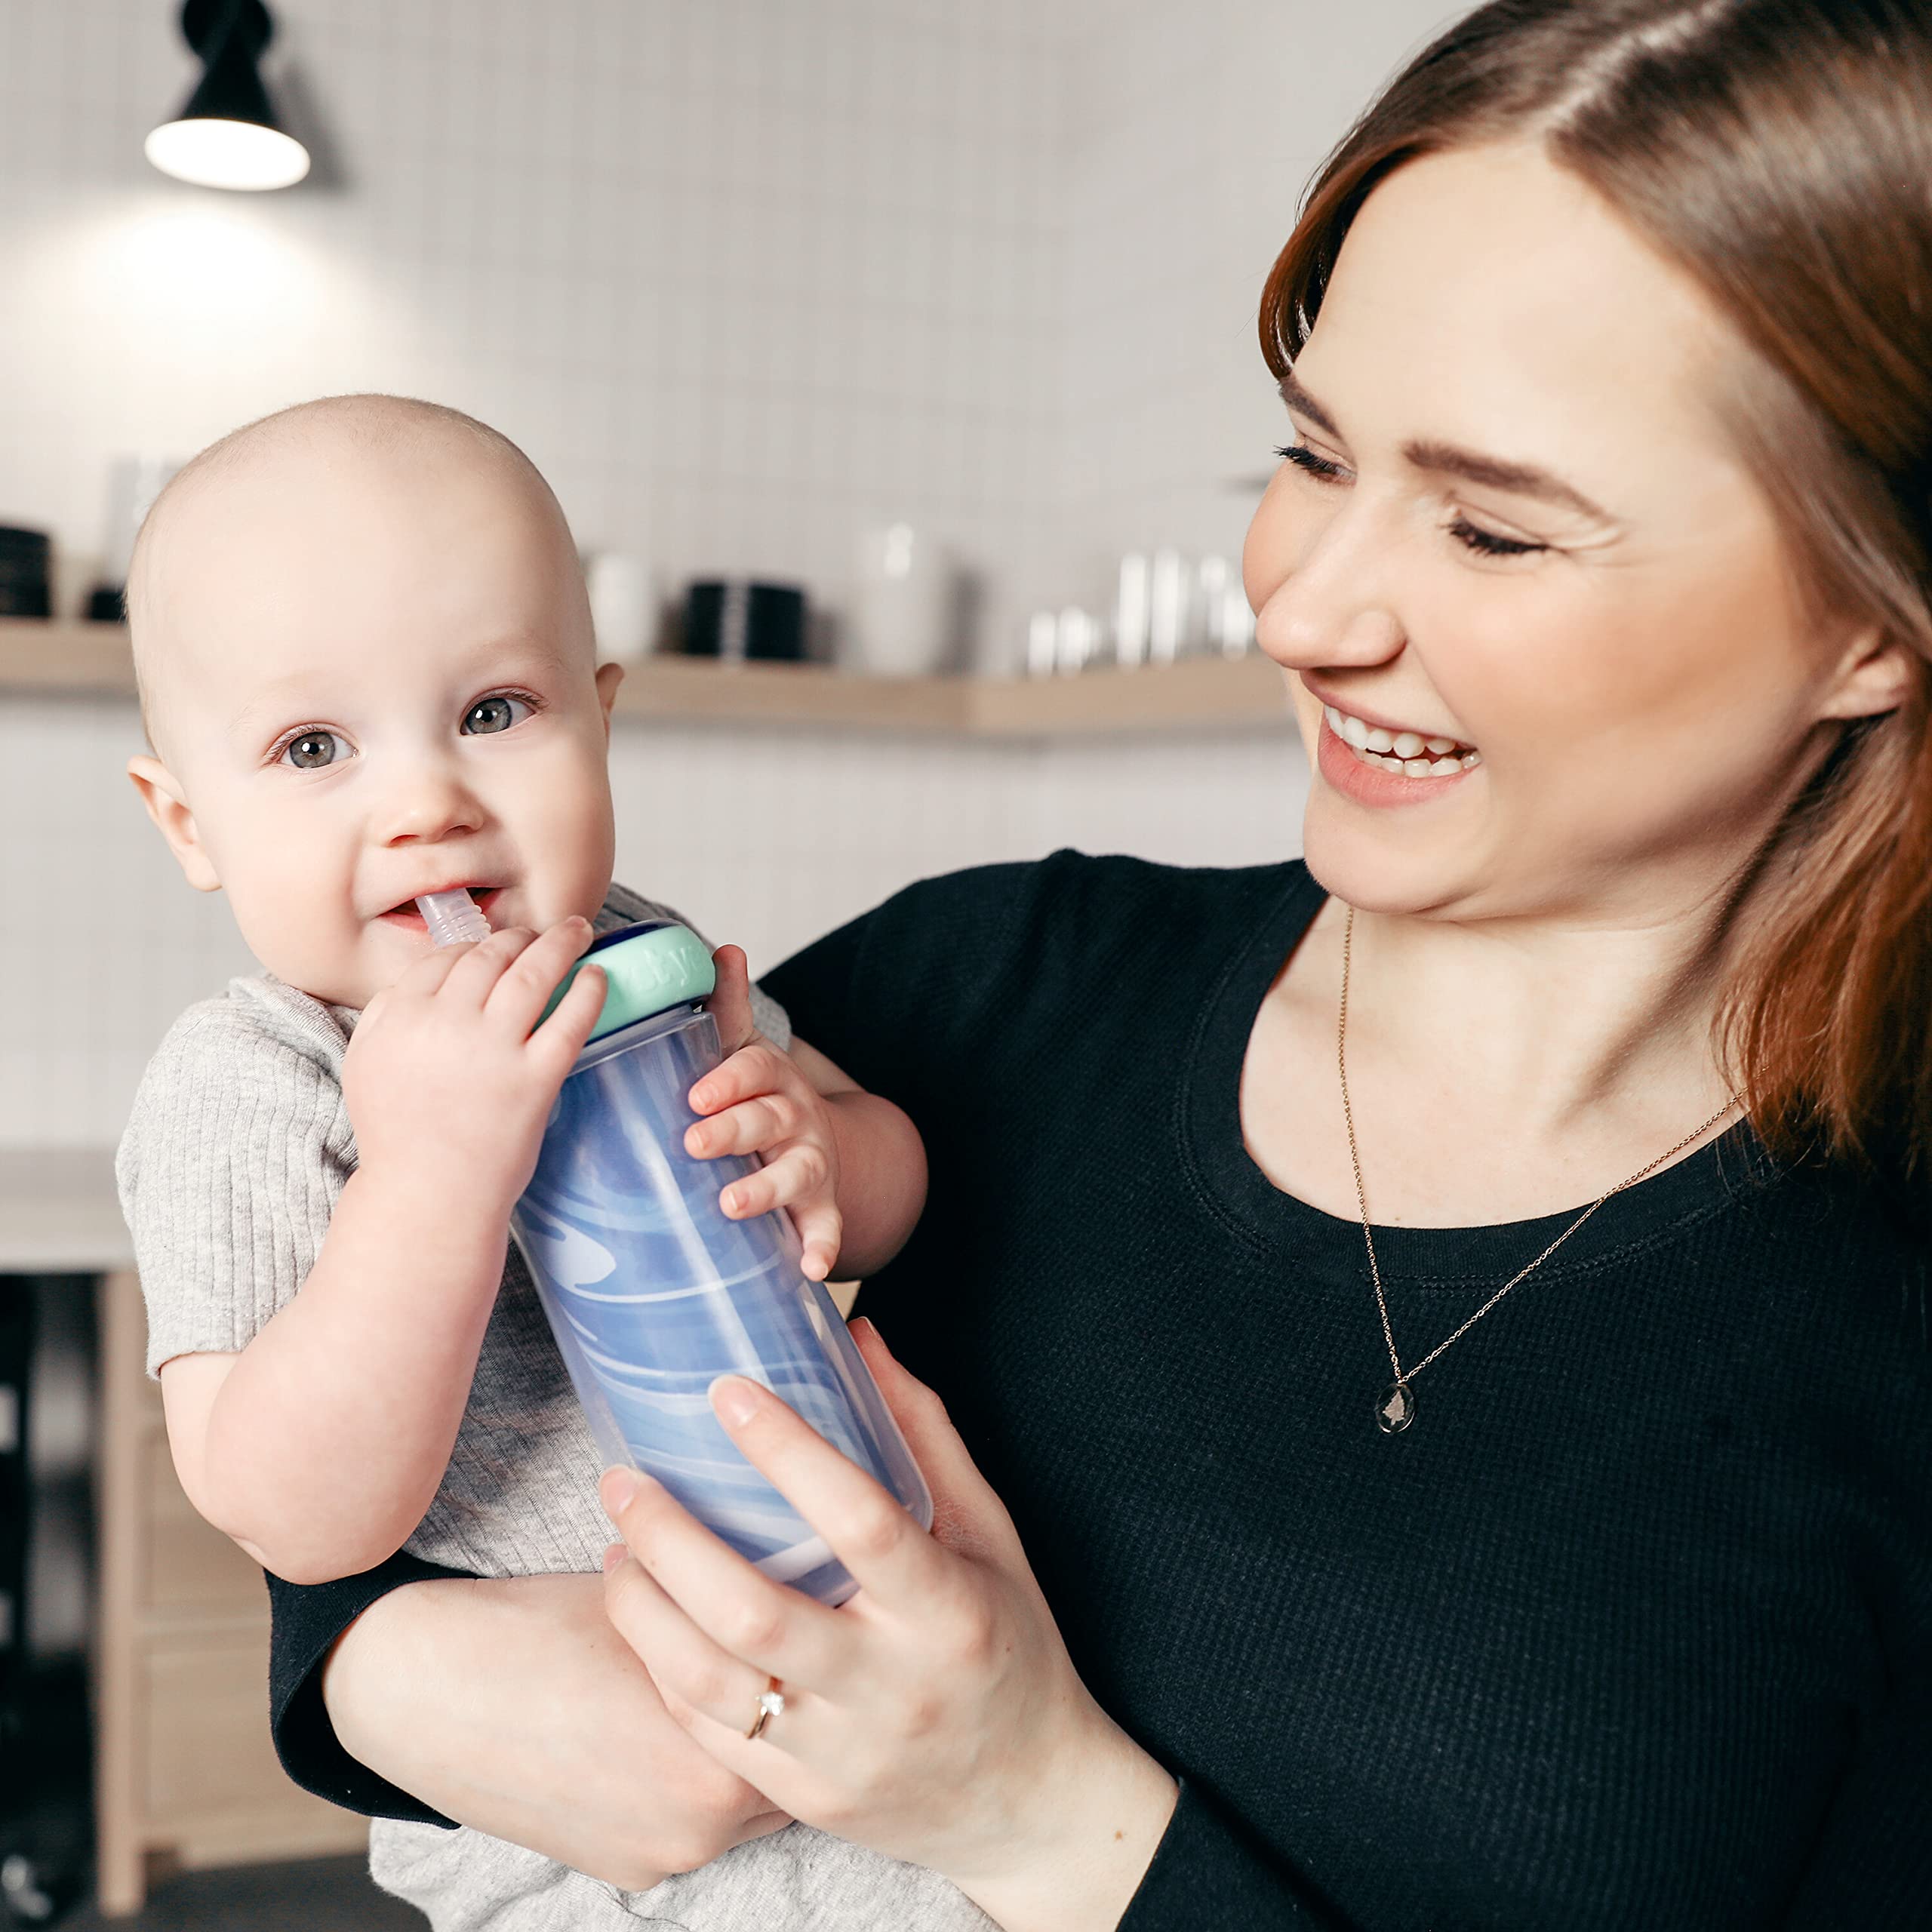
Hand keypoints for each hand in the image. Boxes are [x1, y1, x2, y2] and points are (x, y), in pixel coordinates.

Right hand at [322, 1572, 792, 1891]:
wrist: (424, 1686)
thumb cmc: (537, 1629)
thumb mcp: (652, 1611)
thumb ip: (719, 1620)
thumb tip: (778, 1590)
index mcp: (714, 1753)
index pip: (804, 1713)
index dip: (805, 1666)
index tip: (808, 1635)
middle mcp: (698, 1825)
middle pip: (783, 1767)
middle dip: (781, 1720)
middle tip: (775, 1665)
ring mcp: (660, 1856)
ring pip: (739, 1804)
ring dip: (739, 1757)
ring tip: (720, 1696)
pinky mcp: (624, 1870)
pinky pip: (688, 1826)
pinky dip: (689, 1787)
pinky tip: (667, 1735)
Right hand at [343, 917, 606, 1210]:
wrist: (427, 1197)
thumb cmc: (398, 1137)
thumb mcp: (366, 1065)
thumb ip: (383, 1015)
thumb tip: (420, 980)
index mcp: (402, 1017)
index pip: (445, 957)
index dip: (475, 944)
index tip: (495, 944)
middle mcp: (446, 1024)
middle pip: (491, 957)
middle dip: (520, 936)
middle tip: (540, 932)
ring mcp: (493, 1050)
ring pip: (533, 974)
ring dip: (560, 944)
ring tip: (579, 931)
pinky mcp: (535, 1079)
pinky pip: (570, 1021)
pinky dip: (588, 992)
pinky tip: (598, 977)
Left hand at [598, 1321, 1177, 1924]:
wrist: (1032, 1801)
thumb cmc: (1009, 1642)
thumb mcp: (989, 1533)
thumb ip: (923, 1433)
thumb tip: (859, 1336)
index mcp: (947, 1611)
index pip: (860, 1521)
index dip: (789, 1451)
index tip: (728, 1391)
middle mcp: (892, 1687)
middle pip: (754, 1611)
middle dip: (671, 1538)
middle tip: (623, 1478)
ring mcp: (842, 1753)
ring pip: (709, 1683)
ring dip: (643, 1608)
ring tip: (614, 1547)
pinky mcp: (804, 1798)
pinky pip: (708, 1736)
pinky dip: (660, 1670)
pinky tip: (643, 1617)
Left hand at [686, 945, 843, 1280]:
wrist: (817, 1141)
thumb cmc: (758, 1094)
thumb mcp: (742, 1049)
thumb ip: (727, 1006)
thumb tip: (721, 948)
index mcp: (768, 1076)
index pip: (751, 1068)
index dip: (727, 1080)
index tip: (695, 1095)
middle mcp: (794, 1115)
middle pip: (767, 1119)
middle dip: (733, 1130)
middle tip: (694, 1142)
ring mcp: (811, 1162)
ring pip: (794, 1173)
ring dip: (765, 1189)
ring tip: (733, 1204)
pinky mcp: (821, 1206)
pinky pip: (827, 1228)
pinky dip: (823, 1247)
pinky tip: (811, 1270)